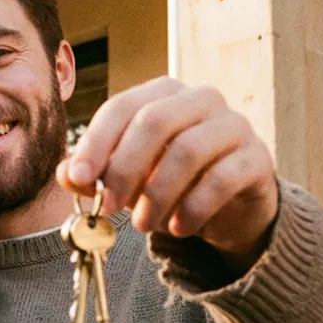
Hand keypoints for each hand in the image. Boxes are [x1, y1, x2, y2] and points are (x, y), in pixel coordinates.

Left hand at [60, 78, 278, 268]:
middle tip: (108, 208)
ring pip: (188, 150)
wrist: (231, 207)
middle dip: (124, 167)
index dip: (96, 142)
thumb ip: (96, 175)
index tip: (79, 178)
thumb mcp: (129, 179)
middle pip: (155, 121)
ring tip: (143, 226)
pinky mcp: (256, 158)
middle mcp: (201, 99)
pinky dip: (193, 208)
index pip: (122, 106)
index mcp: (163, 94)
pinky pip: (222, 178)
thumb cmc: (172, 183)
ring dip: (158, 194)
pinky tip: (178, 228)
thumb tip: (66, 174)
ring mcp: (233, 125)